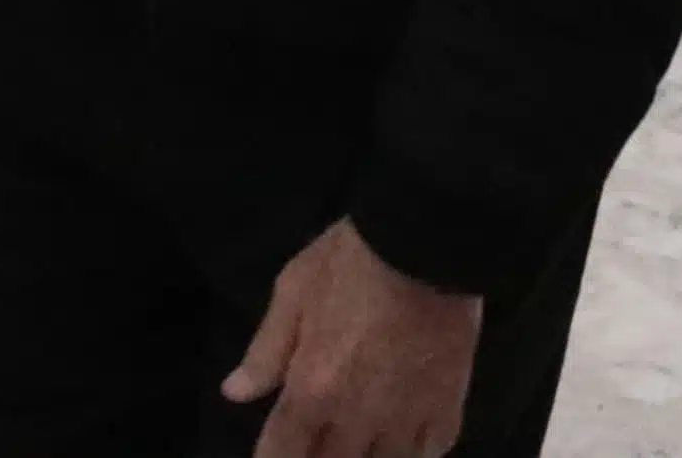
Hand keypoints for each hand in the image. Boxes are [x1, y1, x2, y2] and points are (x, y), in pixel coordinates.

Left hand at [224, 219, 484, 457]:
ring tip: (358, 444)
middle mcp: (356, 418)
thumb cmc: (349, 262)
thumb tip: (234, 393)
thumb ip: (265, 352)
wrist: (423, 245)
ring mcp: (406, 419)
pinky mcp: (447, 409)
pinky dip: (413, 450)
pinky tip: (403, 440)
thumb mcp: (292, 293)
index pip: (282, 452)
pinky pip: (430, 451)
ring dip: (367, 457)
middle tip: (316, 443)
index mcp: (312, 390)